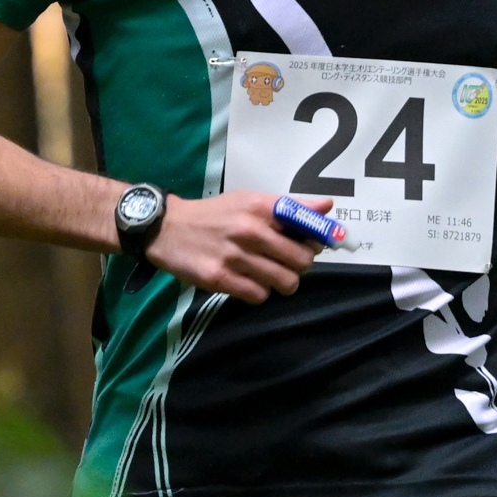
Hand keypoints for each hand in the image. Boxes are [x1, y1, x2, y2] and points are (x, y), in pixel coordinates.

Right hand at [145, 190, 335, 303]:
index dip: (318, 240)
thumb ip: (291, 207)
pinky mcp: (220, 278)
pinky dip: (259, 292)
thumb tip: (328, 206)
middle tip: (287, 263)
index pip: (308, 225)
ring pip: (285, 282)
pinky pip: (259, 295)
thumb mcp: (251, 201)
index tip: (312, 246)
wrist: (168, 228)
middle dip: (299, 265)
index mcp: (262, 207)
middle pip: (302, 260)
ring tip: (269, 275)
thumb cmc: (216, 214)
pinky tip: (249, 282)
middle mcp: (250, 230)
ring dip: (282, 282)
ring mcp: (235, 256)